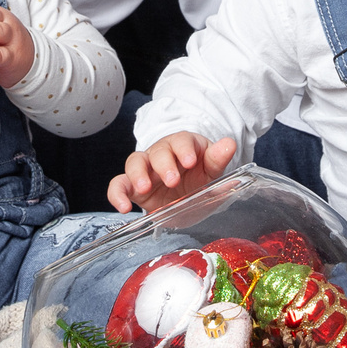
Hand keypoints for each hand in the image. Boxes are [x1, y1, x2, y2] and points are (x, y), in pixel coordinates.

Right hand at [108, 131, 238, 212]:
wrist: (187, 201)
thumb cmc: (199, 180)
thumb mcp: (211, 172)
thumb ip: (217, 160)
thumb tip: (229, 144)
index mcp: (184, 146)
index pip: (181, 140)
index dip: (184, 149)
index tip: (189, 162)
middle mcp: (162, 154)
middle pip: (158, 150)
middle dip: (164, 164)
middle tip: (173, 181)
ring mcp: (146, 169)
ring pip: (135, 162)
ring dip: (138, 174)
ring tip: (145, 187)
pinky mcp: (133, 187)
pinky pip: (119, 185)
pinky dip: (117, 194)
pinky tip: (123, 207)